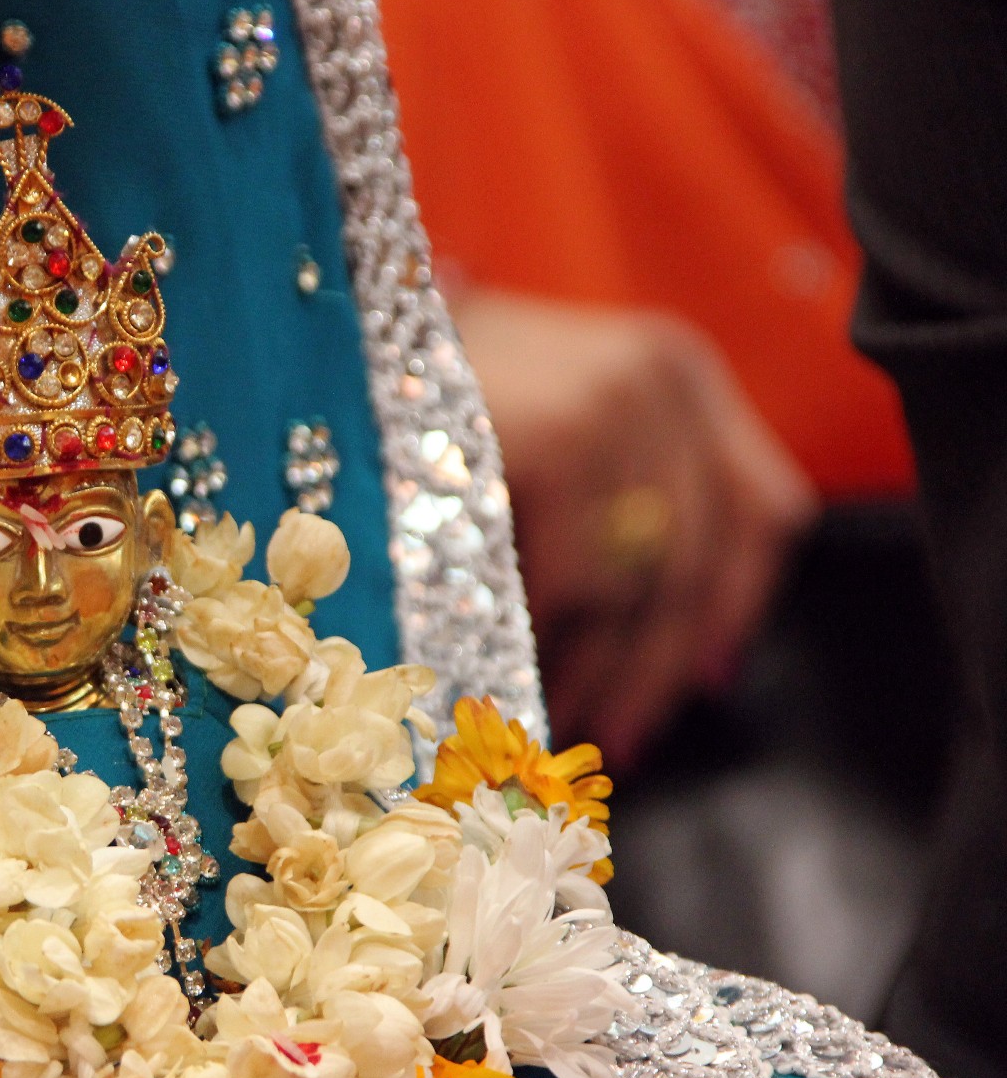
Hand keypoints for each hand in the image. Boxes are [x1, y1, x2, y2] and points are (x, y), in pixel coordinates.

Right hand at [455, 290, 818, 765]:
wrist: (318, 336)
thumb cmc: (408, 392)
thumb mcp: (534, 427)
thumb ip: (606, 505)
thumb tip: (667, 655)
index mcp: (673, 365)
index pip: (759, 506)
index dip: (734, 608)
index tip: (706, 683)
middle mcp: (664, 372)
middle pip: (694, 560)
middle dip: (651, 669)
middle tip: (613, 741)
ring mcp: (619, 400)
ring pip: (632, 585)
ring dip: (591, 672)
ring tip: (547, 721)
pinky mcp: (563, 436)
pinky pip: (573, 582)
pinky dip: (540, 641)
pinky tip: (505, 675)